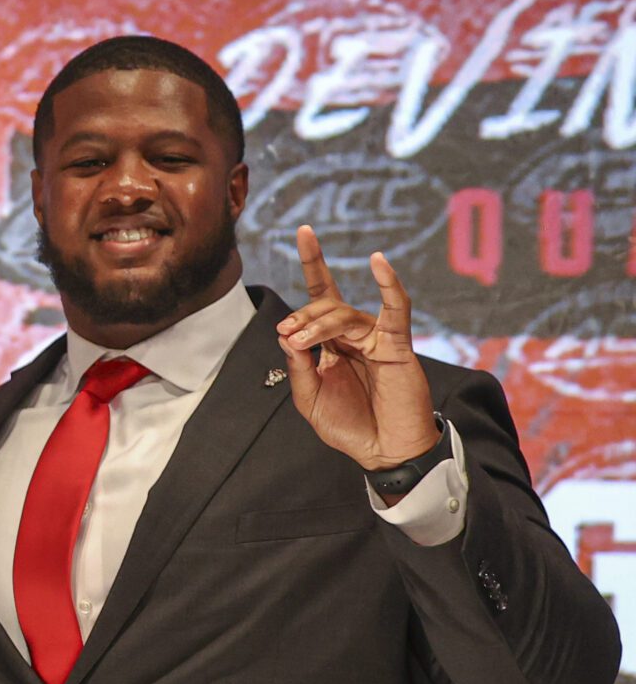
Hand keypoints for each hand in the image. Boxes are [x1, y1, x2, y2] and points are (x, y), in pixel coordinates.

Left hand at [275, 226, 438, 470]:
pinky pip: (396, 309)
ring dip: (319, 323)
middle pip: (326, 305)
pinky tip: (379, 263)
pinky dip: (389, 285)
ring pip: (345, 314)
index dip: (314, 262)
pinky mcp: (397, 346)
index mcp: (331, 344)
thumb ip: (298, 367)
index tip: (303, 231)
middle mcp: (353, 336)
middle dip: (302, 316)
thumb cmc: (349, 426)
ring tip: (302, 339)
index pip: (320, 296)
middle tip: (289, 333)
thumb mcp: (309, 399)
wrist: (383, 452)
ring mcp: (376, 338)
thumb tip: (287, 334)